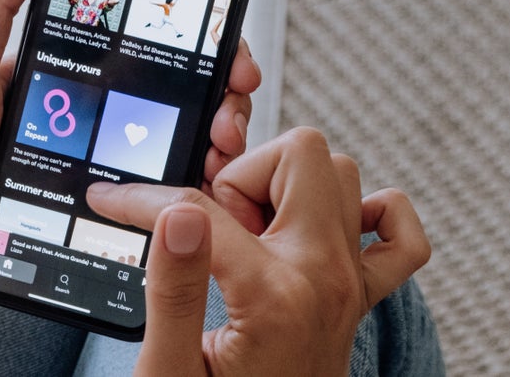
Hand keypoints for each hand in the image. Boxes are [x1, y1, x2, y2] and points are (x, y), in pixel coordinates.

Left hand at [0, 0, 260, 374]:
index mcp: (61, 77)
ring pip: (174, 140)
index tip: (223, 49)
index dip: (188, 43)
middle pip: (171, 93)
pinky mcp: (103, 203)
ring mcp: (99, 160)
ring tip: (222, 144)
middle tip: (232, 103)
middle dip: (217, 92)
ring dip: (212, 136)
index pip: (137, 47)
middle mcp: (88, 115)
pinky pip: (156, 191)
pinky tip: (203, 183)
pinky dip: (188, 186)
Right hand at [87, 127, 430, 375]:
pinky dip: (367, 214)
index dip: (142, 199)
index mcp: (273, 294)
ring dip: (287, 187)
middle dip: (241, 174)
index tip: (111, 201)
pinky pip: (398, 233)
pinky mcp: (360, 294)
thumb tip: (176, 213)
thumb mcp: (171, 369)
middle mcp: (325, 276)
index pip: (199, 207)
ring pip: (343, 174)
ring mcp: (350, 282)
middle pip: (301, 154)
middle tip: (212, 228)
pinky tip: (320, 230)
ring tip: (247, 233)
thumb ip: (175, 288)